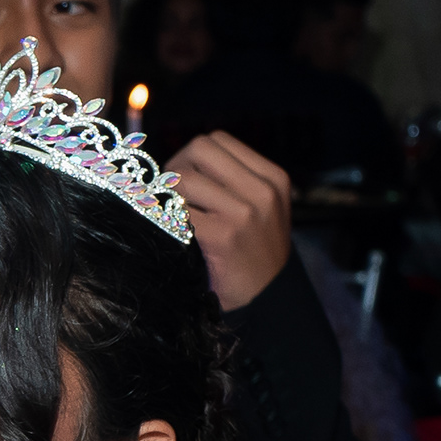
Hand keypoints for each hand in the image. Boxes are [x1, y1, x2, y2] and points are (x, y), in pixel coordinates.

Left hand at [168, 129, 294, 309]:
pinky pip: (178, 212)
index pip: (218, 140)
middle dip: (177, 166)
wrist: (269, 299)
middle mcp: (262, 191)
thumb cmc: (256, 252)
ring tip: (173, 214)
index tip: (185, 178)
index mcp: (273, 178)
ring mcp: (244, 213)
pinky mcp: (223, 236)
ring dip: (169, 194)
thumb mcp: (262, 208)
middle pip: (200, 149)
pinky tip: (172, 230)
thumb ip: (233, 181)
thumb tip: (180, 163)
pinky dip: (167, 217)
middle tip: (172, 193)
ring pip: (184, 178)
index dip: (193, 156)